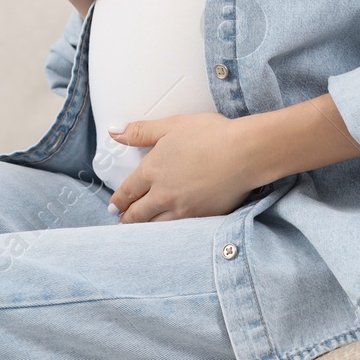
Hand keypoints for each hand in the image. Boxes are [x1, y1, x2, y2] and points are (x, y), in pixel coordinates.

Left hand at [106, 112, 257, 222]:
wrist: (245, 153)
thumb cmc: (211, 134)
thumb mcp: (171, 126)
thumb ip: (140, 131)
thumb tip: (114, 133)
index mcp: (152, 170)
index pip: (128, 191)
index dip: (118, 200)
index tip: (114, 207)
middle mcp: (163, 194)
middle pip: (138, 213)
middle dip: (127, 219)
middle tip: (121, 223)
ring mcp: (183, 209)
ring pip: (156, 226)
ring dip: (144, 230)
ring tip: (139, 232)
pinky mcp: (202, 218)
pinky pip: (178, 231)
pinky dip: (167, 235)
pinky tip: (167, 235)